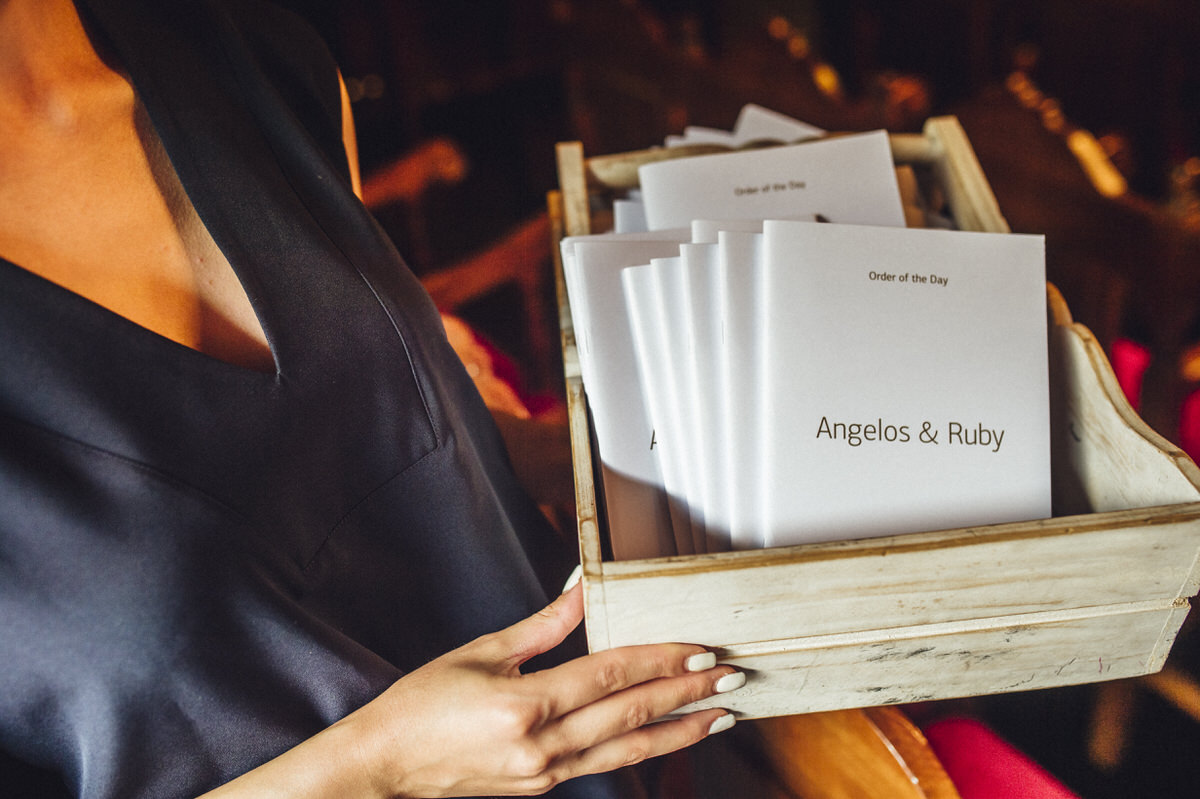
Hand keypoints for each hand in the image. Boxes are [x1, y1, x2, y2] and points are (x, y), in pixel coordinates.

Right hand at [349, 580, 740, 796]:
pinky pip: (603, 766)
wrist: (384, 767)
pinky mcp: (542, 788)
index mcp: (524, 705)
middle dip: (687, 695)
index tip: (699, 650)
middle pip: (630, 715)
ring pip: (628, 752)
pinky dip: (642, 750)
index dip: (660, 660)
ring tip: (720, 717)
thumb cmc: (422, 705)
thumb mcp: (482, 652)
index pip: (610, 676)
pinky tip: (666, 737)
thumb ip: (545, 624)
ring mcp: (544, 774)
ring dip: (679, 733)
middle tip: (731, 677)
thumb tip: (585, 585)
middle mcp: (541, 746)